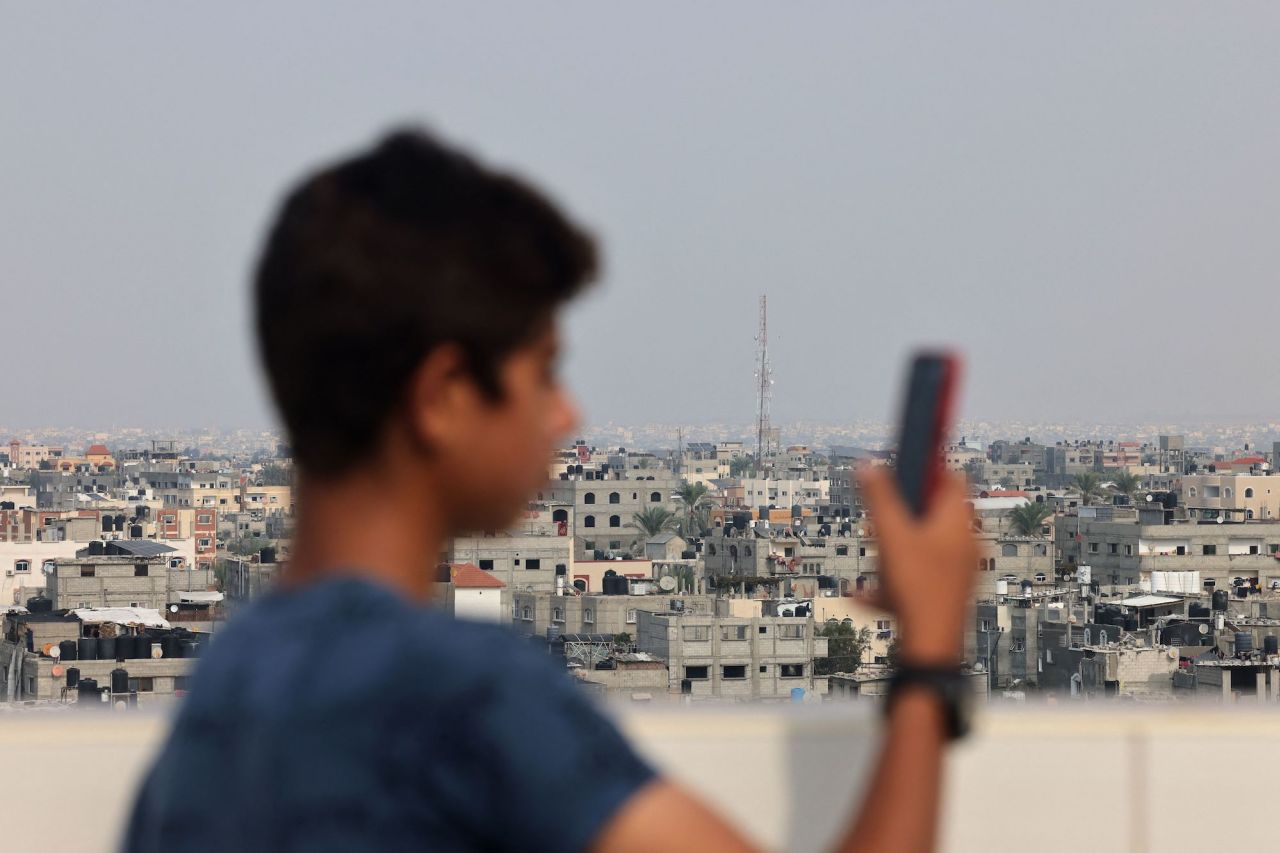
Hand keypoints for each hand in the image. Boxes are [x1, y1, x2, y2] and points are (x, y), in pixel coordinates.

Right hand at [858, 466, 977, 665]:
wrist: (930, 646)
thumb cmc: (918, 589)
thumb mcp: (891, 535)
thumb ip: (879, 498)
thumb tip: (869, 466)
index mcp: (957, 523)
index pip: (951, 478)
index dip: (929, 467)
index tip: (908, 462)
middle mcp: (964, 544)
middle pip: (933, 514)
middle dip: (903, 514)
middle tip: (882, 517)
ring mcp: (958, 571)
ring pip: (922, 547)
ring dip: (895, 550)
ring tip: (876, 560)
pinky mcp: (947, 593)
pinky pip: (918, 577)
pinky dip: (895, 580)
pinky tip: (868, 595)